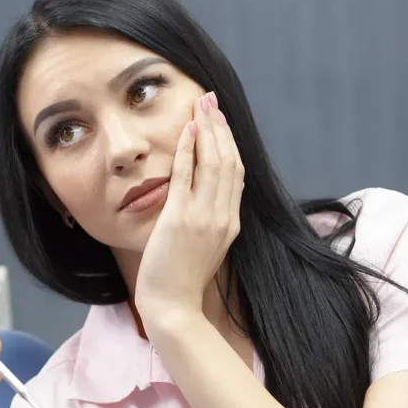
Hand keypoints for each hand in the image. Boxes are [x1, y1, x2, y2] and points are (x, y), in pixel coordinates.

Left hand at [135, 91, 243, 318]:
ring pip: (213, 163)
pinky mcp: (180, 219)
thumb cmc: (181, 280)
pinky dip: (187, 151)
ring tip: (200, 105)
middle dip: (220, 127)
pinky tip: (186, 130)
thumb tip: (201, 200)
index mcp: (230, 223)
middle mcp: (223, 217)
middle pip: (228, 161)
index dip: (229, 143)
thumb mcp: (203, 247)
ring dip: (207, 131)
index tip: (220, 121)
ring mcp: (204, 217)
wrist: (172, 307)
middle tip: (211, 101)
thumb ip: (208, 222)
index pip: (235, 174)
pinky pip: (186, 176)